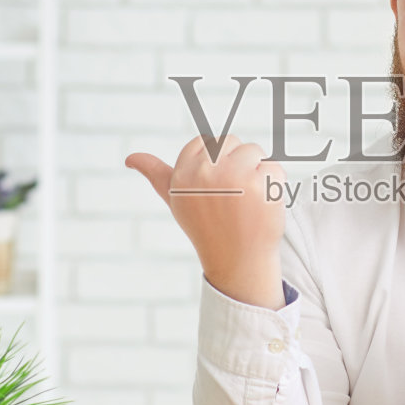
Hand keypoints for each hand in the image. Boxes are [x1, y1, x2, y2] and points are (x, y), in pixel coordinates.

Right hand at [126, 136, 287, 309]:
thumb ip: (156, 174)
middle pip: (233, 142)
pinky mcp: (261, 185)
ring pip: (256, 151)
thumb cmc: (208, 228)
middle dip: (238, 165)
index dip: (216, 164)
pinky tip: (264, 207)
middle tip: (233, 198)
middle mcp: (204, 173)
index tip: (216, 191)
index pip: (206, 142)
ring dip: (258, 173)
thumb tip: (129, 158)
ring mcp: (234, 177)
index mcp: (182, 174)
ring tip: (249, 202)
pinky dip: (275, 185)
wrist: (238, 262)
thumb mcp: (176, 201)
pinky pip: (275, 168)